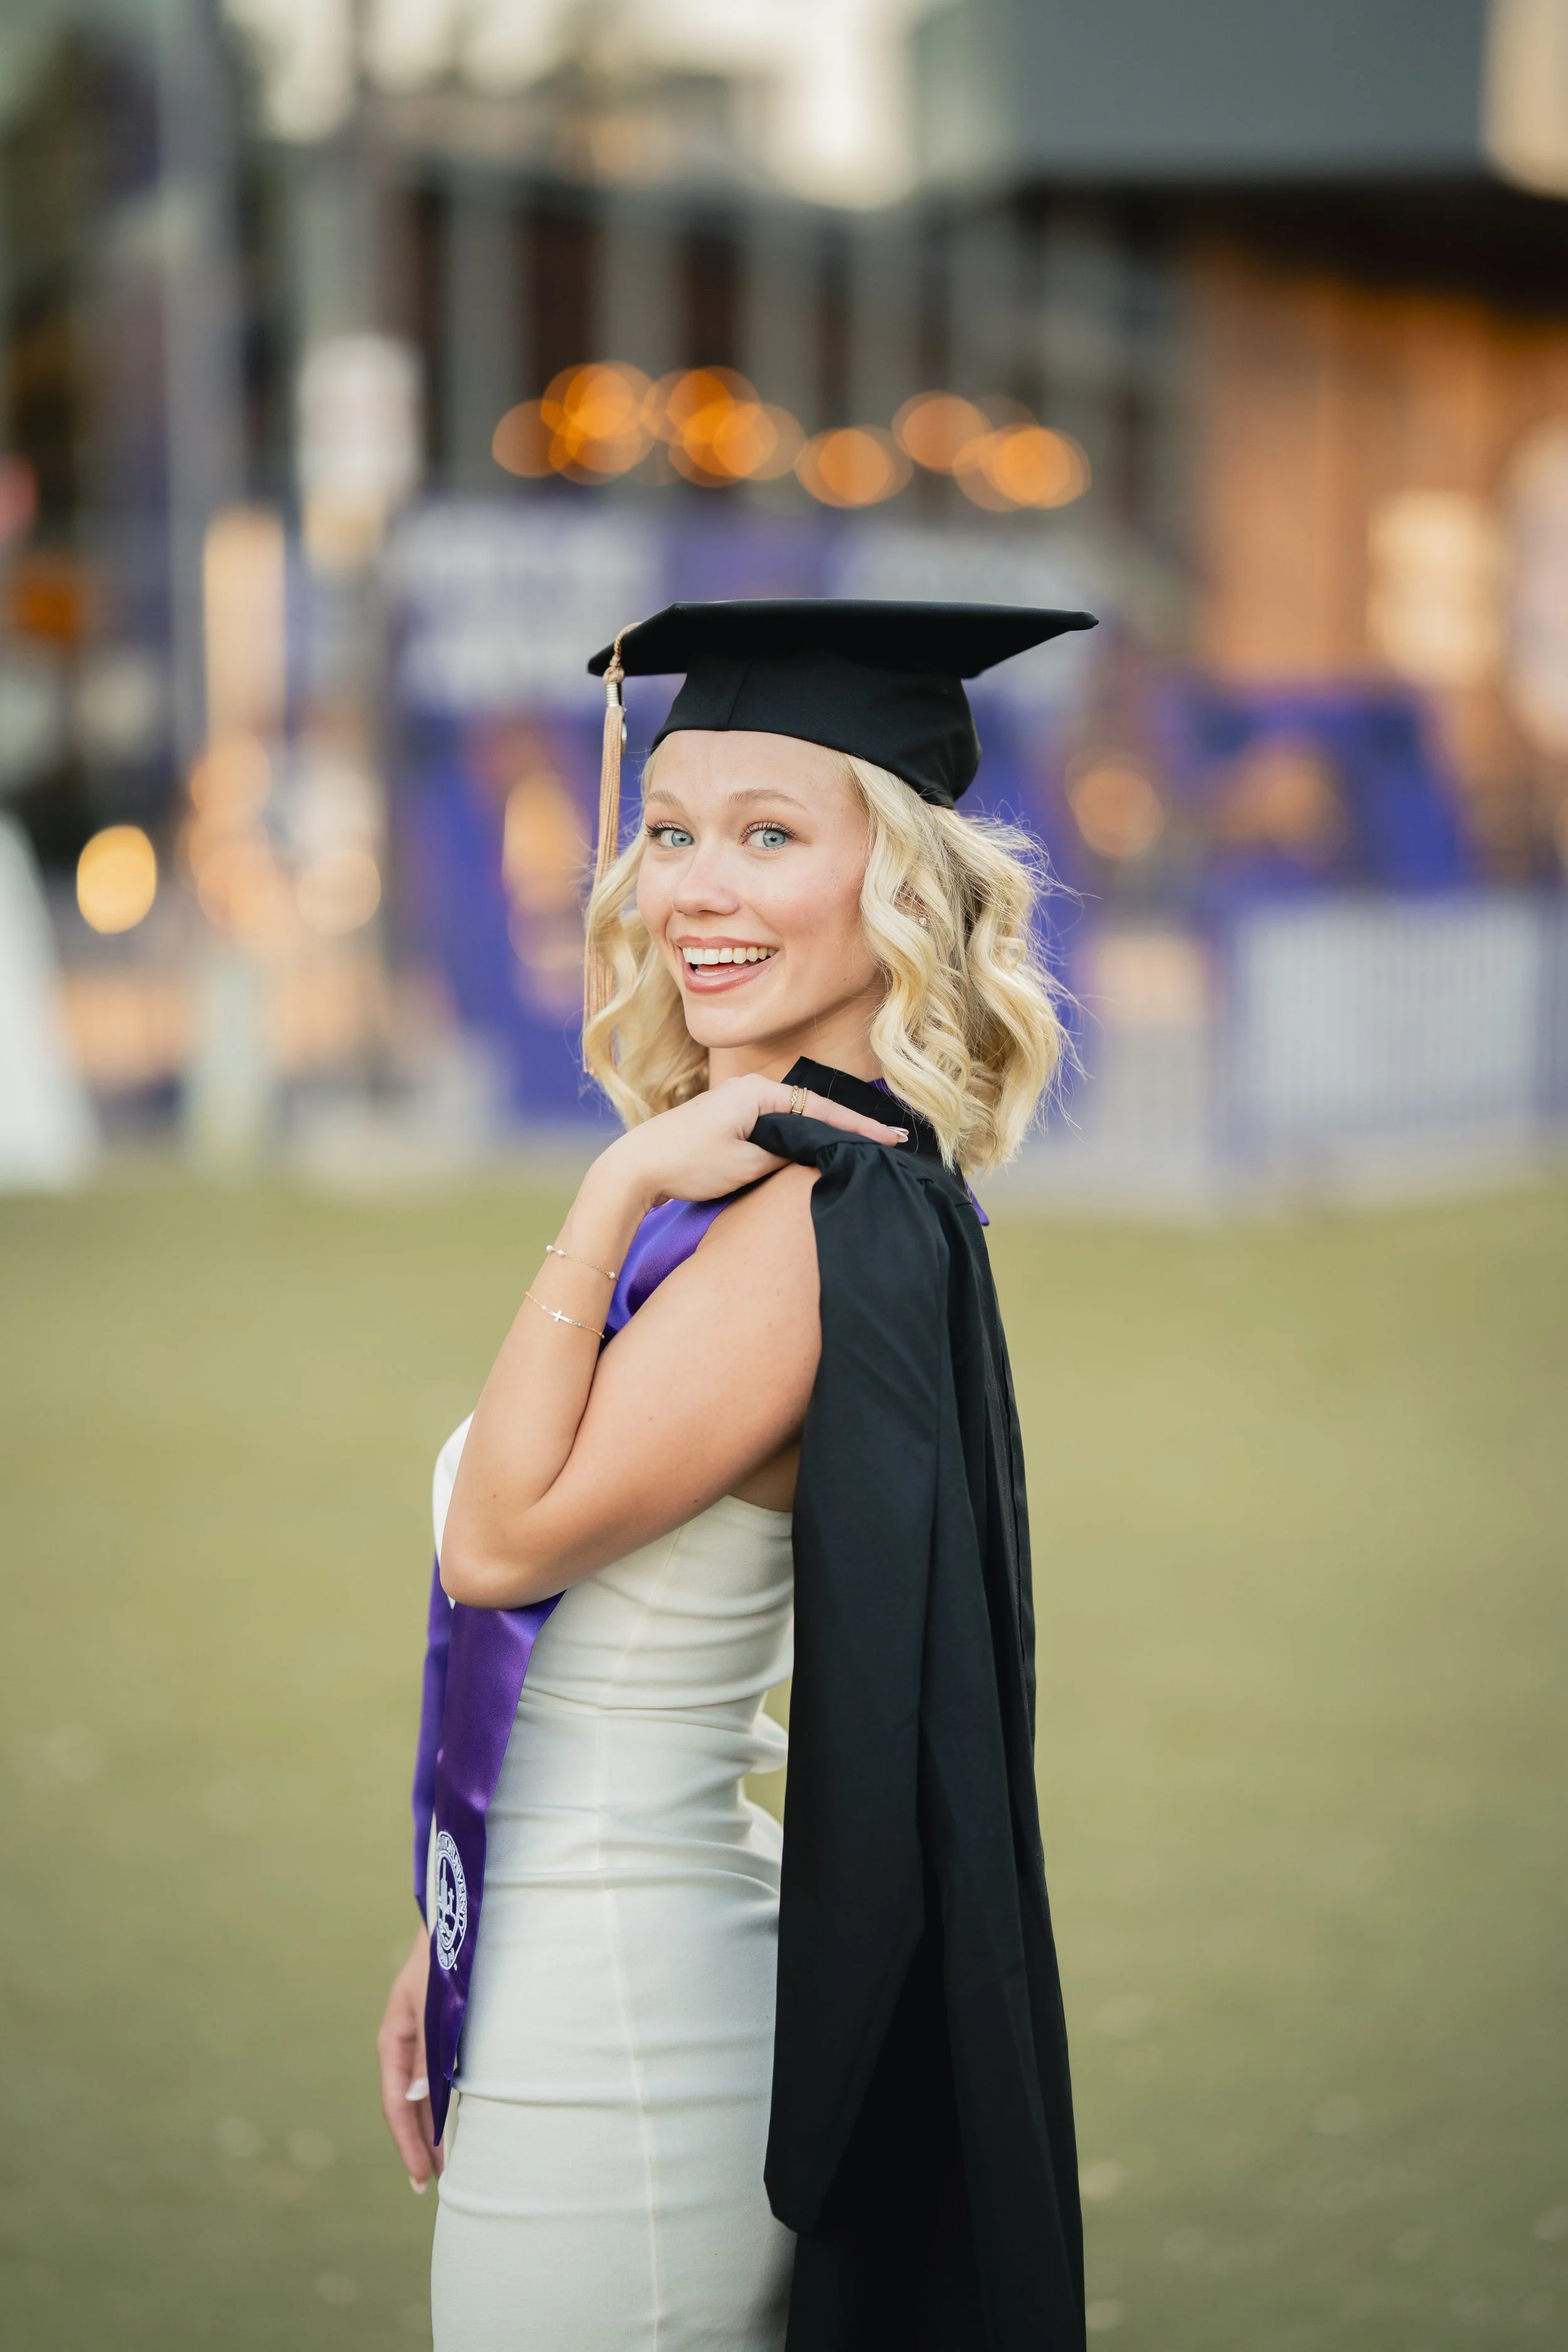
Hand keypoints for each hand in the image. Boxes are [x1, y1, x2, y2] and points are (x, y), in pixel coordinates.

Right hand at [377, 1924, 442, 2190]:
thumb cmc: (441, 1961)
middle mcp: (402, 2045)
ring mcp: (417, 2040)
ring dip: (431, 2128)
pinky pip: (433, 2078)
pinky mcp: (435, 2033)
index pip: (397, 2105)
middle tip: (433, 2184)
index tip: (421, 2178)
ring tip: (445, 2164)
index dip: (408, 2143)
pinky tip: (451, 2120)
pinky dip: (439, 2104)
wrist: (452, 1922)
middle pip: (407, 2106)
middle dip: (419, 2144)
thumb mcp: (430, 2007)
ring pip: (420, 2095)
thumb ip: (426, 2051)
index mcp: (393, 2041)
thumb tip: (415, 2099)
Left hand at [598, 1073, 906, 1211]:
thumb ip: (788, 1152)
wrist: (635, 1168)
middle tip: (891, 1140)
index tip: (895, 1137)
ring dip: (826, 1130)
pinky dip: (802, 1133)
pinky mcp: (729, 1118)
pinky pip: (777, 1123)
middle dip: (850, 1125)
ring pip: (796, 1116)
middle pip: (813, 1107)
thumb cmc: (688, 1164)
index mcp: (759, 1092)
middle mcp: (751, 1088)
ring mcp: (739, 1101)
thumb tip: (817, 1148)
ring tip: (865, 1143)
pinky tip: (818, 1145)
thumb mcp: (748, 1164)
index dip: (861, 1126)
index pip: (823, 1109)